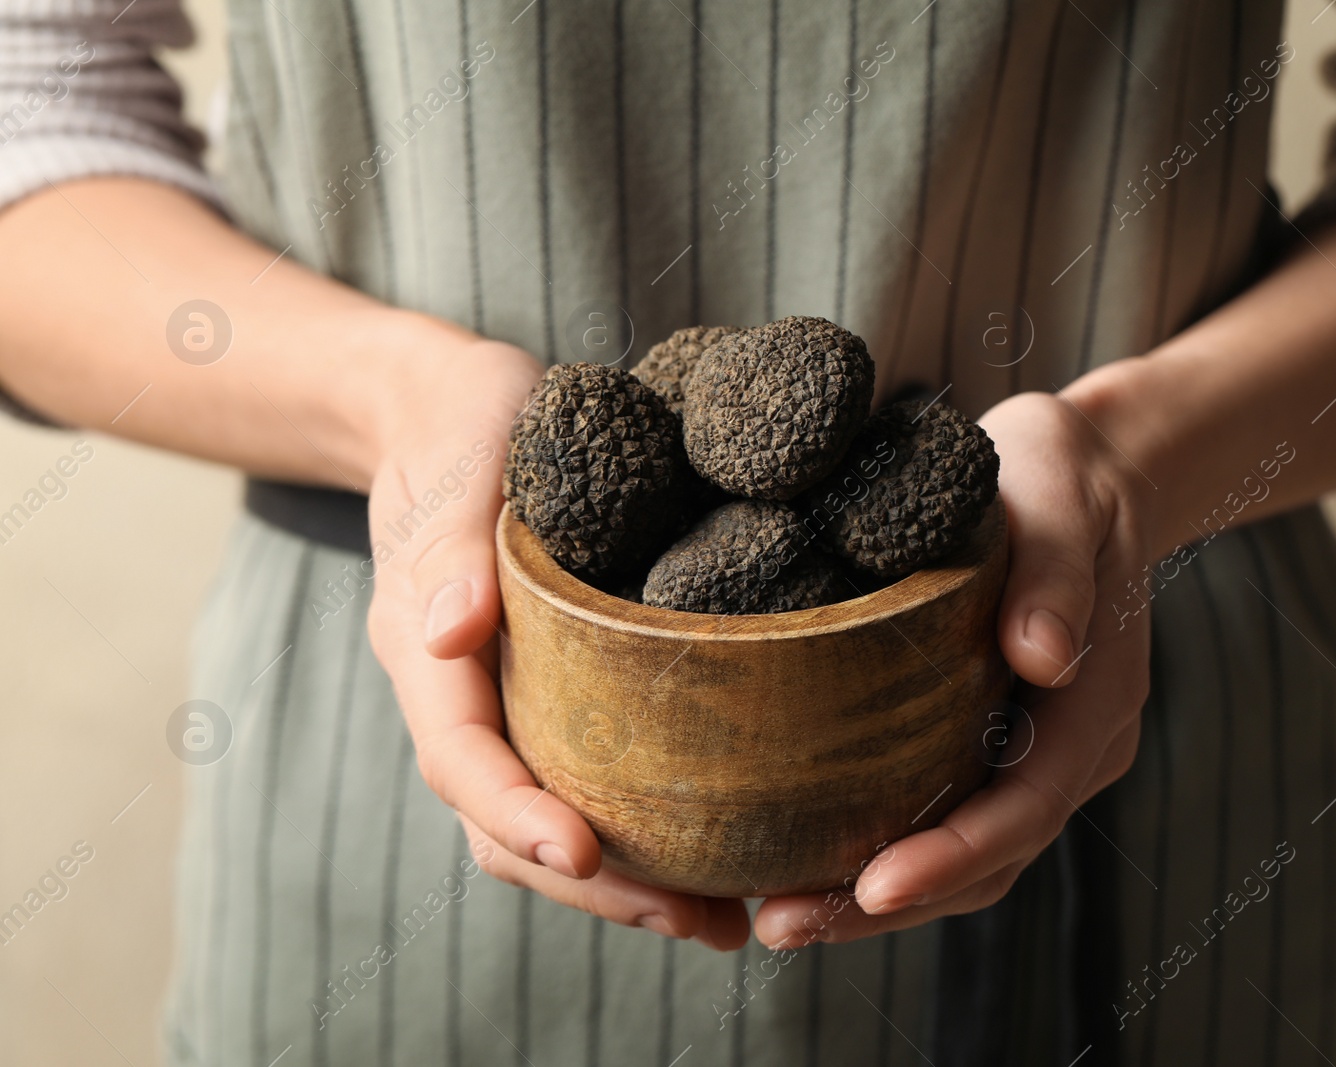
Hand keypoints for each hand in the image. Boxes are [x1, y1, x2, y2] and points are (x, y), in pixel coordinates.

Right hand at [364, 327, 749, 949]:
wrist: (452, 406)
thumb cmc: (463, 419)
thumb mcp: (462, 451)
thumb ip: (450, 540)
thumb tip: (448, 632)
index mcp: (425, 647)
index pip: (461, 756)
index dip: (516, 812)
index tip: (585, 849)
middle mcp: (460, 692)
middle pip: (505, 825)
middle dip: (594, 884)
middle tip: (702, 922)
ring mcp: (504, 700)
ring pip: (545, 819)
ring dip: (624, 883)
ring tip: (724, 919)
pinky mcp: (551, 693)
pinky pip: (582, 781)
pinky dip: (639, 831)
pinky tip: (715, 849)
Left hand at [752, 387, 1153, 947]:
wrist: (1085, 471)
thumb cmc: (1064, 479)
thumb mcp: (1063, 502)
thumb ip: (1056, 576)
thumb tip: (1042, 660)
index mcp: (1095, 706)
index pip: (1026, 806)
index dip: (953, 856)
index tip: (873, 886)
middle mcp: (1070, 747)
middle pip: (986, 859)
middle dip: (888, 905)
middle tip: (783, 924)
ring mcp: (1033, 751)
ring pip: (964, 859)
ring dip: (875, 900)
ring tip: (778, 916)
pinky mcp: (992, 739)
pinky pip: (943, 815)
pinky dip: (882, 850)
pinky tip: (806, 859)